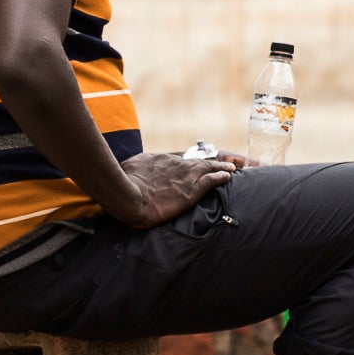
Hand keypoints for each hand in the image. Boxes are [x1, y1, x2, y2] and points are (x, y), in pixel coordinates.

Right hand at [109, 148, 240, 228]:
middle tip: (224, 161)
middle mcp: (173, 165)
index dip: (190, 161)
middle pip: (196, 160)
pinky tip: (228, 176)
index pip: (178, 159)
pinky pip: (211, 180)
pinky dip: (221, 176)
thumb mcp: (126, 170)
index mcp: (158, 161)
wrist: (126, 194)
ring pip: (208, 167)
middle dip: (211, 161)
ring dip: (221, 166)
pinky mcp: (190, 190)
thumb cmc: (121, 184)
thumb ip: (134, 171)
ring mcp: (183, 176)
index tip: (196, 162)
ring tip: (232, 167)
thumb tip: (131, 173)